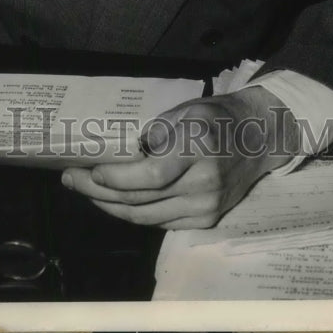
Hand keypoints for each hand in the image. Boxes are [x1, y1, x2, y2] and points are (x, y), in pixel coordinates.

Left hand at [61, 86, 297, 228]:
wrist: (261, 136)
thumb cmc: (217, 116)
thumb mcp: (186, 110)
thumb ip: (155, 132)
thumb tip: (119, 154)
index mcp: (198, 148)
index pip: (151, 175)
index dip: (118, 178)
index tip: (92, 171)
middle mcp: (204, 183)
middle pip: (142, 198)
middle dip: (99, 191)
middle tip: (71, 179)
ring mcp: (207, 207)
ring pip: (146, 216)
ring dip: (110, 206)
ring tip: (85, 190)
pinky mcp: (206, 220)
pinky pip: (159, 222)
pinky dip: (133, 213)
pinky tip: (113, 201)